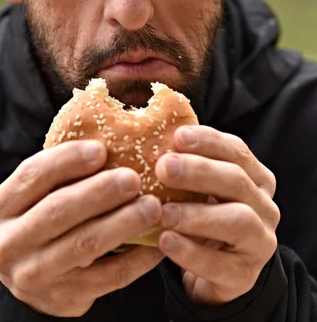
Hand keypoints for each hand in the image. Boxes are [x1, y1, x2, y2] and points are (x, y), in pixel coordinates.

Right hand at [0, 140, 162, 316]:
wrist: (30, 280)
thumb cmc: (37, 221)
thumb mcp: (31, 197)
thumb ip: (56, 174)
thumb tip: (107, 140)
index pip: (31, 175)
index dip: (67, 159)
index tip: (101, 149)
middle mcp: (8, 244)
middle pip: (58, 210)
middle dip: (100, 191)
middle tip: (134, 178)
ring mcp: (34, 276)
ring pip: (84, 244)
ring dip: (123, 222)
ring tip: (152, 206)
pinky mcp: (65, 298)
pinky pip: (109, 277)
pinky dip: (137, 258)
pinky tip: (156, 242)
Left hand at [155, 125, 279, 304]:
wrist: (213, 272)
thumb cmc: (201, 215)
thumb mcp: (199, 188)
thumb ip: (185, 164)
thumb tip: (149, 136)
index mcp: (255, 177)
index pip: (236, 150)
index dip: (208, 141)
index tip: (177, 136)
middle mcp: (264, 206)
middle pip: (237, 181)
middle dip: (199, 171)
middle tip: (163, 168)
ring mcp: (260, 242)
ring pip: (238, 220)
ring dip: (198, 214)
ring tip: (163, 212)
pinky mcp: (245, 276)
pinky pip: (220, 265)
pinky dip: (191, 252)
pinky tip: (165, 242)